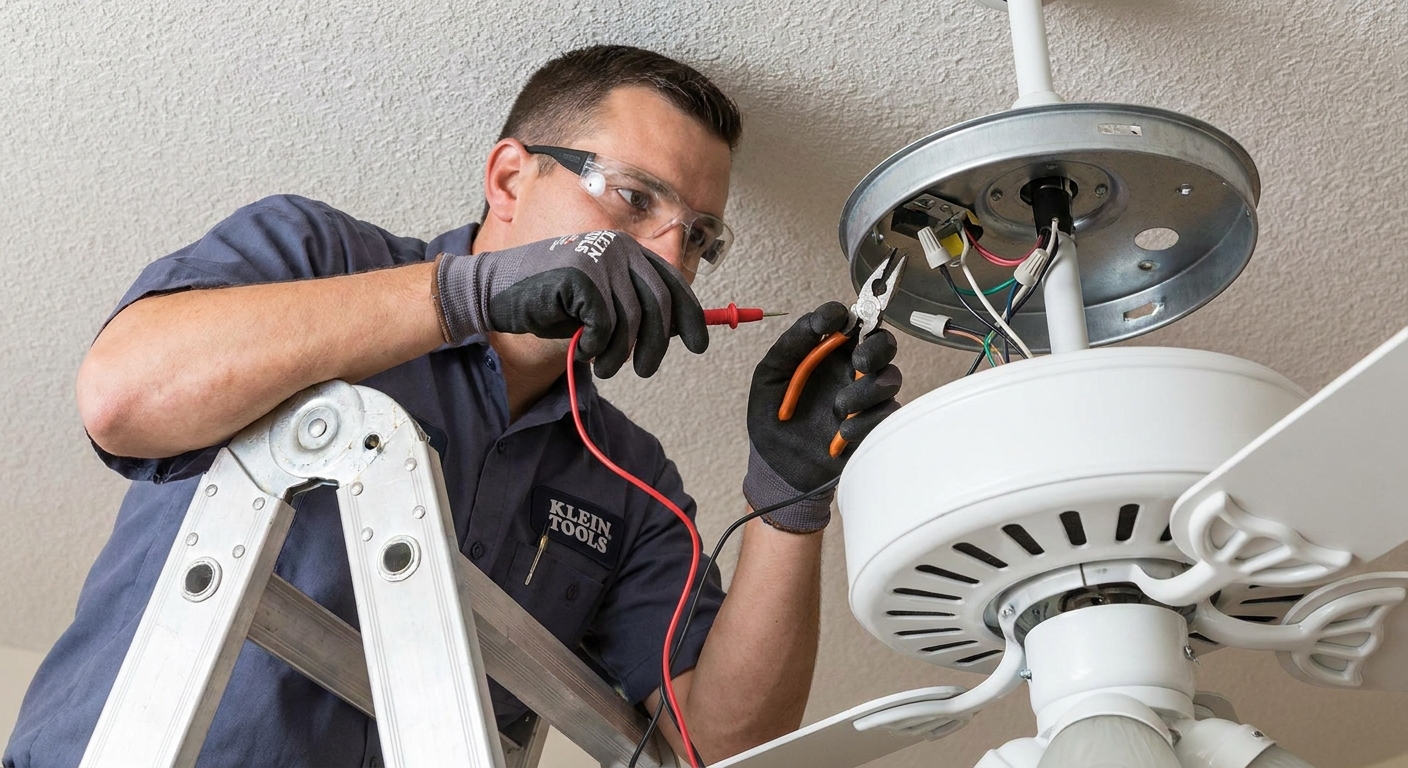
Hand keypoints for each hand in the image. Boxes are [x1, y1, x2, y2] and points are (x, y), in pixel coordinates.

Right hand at [433, 230, 708, 376]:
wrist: (495, 292)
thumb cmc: (548, 302)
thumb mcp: (599, 304)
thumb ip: (633, 309)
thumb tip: (675, 331)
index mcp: (627, 250)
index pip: (673, 282)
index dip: (690, 317)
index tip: (699, 344)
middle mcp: (618, 248)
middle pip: (660, 304)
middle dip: (656, 345)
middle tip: (645, 370)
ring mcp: (599, 259)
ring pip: (632, 320)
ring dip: (619, 354)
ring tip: (604, 366)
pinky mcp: (580, 276)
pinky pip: (604, 325)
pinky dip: (595, 346)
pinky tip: (581, 348)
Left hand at [743, 301, 901, 532]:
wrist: (776, 466)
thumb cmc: (772, 415)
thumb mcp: (770, 374)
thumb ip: (792, 343)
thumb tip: (819, 320)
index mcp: (829, 352)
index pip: (850, 321)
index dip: (846, 315)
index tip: (833, 322)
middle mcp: (851, 370)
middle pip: (883, 344)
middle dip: (876, 348)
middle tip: (858, 360)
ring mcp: (865, 398)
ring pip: (889, 378)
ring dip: (866, 390)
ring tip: (838, 408)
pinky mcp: (872, 426)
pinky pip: (886, 415)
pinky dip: (865, 422)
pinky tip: (841, 432)